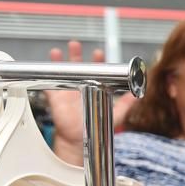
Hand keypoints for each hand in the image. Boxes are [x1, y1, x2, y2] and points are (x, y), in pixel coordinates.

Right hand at [44, 41, 138, 165]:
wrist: (80, 140)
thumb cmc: (97, 128)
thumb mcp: (116, 115)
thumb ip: (126, 104)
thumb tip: (138, 94)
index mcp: (94, 89)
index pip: (96, 72)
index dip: (97, 62)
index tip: (98, 53)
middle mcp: (81, 87)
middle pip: (78, 67)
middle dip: (77, 55)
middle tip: (76, 45)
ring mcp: (68, 91)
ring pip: (63, 72)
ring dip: (60, 60)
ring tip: (58, 50)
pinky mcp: (56, 98)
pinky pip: (49, 84)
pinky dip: (47, 74)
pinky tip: (46, 66)